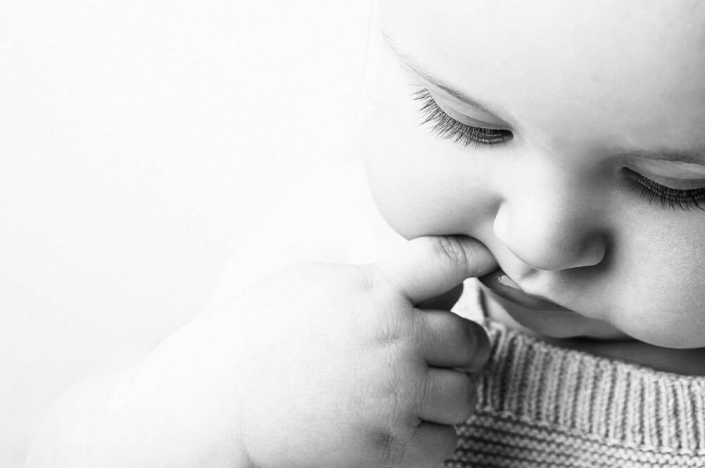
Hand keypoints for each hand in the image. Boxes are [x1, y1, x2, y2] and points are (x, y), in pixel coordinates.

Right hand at [217, 234, 496, 467]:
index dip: (474, 257)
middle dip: (459, 347)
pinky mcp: (387, 446)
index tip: (484, 262)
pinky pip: (444, 442)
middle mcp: (394, 341)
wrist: (221, 402)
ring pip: (464, 396)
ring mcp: (394, 396)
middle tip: (434, 353)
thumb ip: (382, 280)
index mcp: (375, 291)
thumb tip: (444, 281)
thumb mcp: (319, 284)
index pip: (447, 261)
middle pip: (471, 341)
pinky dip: (430, 436)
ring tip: (413, 391)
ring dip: (447, 394)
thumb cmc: (260, 335)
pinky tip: (399, 422)